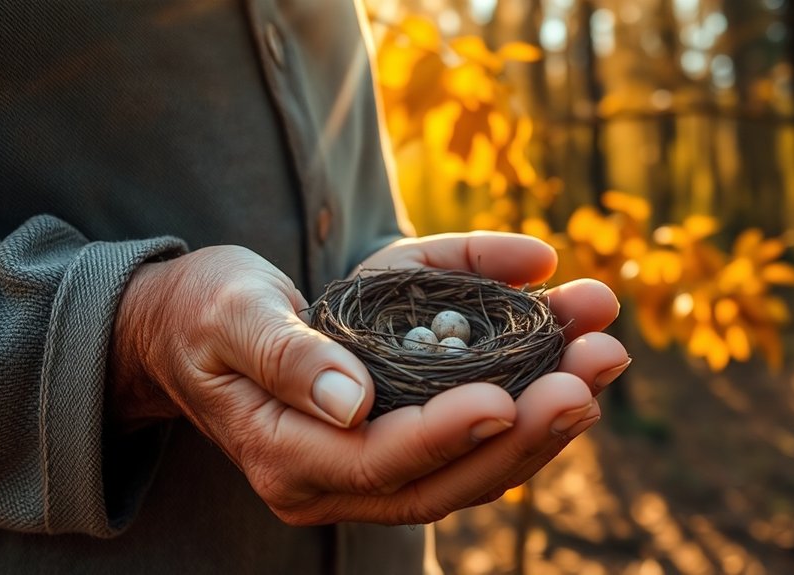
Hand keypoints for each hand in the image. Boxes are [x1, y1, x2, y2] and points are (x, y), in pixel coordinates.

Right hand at [109, 235, 627, 524]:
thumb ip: (285, 354)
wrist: (190, 332)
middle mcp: (331, 483)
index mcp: (284, 454)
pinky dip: (523, 409)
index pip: (378, 461)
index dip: (446, 433)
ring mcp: (367, 474)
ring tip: (603, 355)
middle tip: (596, 364)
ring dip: (544, 421)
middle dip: (527, 428)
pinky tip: (569, 364)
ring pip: (469, 471)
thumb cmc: (207, 311)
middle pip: (444, 480)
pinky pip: (469, 447)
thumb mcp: (230, 312)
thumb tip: (353, 401)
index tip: (510, 393)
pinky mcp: (396, 449)